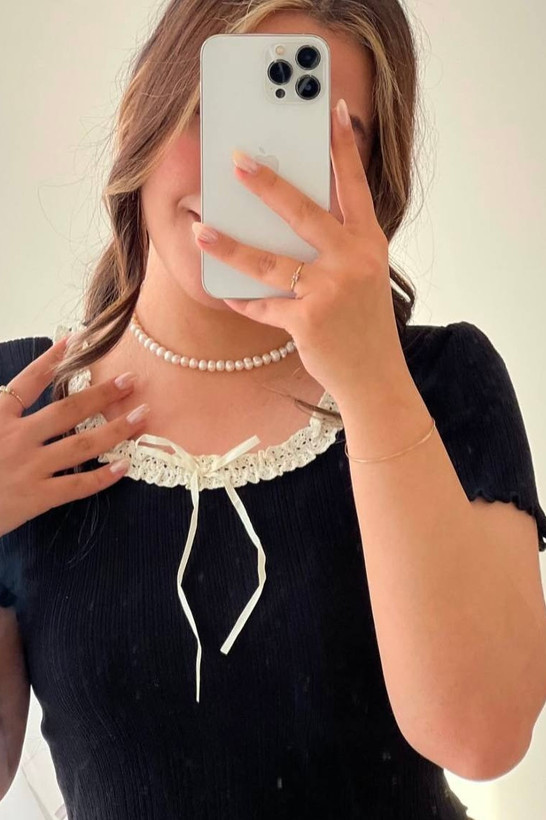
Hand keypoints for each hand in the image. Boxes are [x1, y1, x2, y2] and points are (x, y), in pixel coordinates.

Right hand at [0, 338, 149, 537]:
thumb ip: (1, 407)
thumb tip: (14, 394)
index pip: (30, 380)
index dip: (54, 359)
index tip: (77, 340)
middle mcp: (15, 436)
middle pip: (68, 409)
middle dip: (103, 393)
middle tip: (132, 380)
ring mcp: (28, 467)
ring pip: (82, 444)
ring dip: (115, 429)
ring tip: (141, 417)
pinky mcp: (35, 497)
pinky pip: (76, 485)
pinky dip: (102, 477)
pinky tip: (124, 466)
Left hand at [191, 98, 405, 400]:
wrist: (375, 377)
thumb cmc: (364, 325)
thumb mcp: (363, 277)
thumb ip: (336, 247)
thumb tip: (284, 224)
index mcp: (369, 244)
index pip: (355, 187)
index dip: (344, 148)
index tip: (333, 111)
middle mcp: (353, 261)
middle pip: (303, 213)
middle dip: (267, 184)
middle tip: (237, 159)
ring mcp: (330, 292)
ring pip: (268, 262)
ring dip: (229, 246)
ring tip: (200, 229)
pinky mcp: (308, 321)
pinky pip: (264, 306)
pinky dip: (244, 301)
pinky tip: (227, 294)